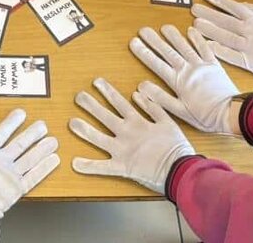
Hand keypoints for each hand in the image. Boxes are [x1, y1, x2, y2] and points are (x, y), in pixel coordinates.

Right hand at [0, 109, 59, 242]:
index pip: (1, 133)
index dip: (11, 122)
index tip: (22, 113)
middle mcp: (2, 162)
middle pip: (20, 144)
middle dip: (33, 133)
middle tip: (44, 124)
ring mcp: (13, 175)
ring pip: (31, 158)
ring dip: (43, 149)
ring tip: (54, 140)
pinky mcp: (19, 188)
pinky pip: (35, 176)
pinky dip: (45, 168)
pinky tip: (54, 160)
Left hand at [70, 78, 193, 193]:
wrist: (180, 169)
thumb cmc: (177, 148)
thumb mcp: (168, 122)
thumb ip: (154, 107)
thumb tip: (139, 93)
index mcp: (138, 122)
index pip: (119, 102)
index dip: (107, 91)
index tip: (97, 82)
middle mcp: (126, 133)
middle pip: (104, 116)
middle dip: (90, 105)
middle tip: (78, 96)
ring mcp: (122, 150)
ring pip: (97, 137)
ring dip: (83, 129)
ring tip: (71, 122)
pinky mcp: (122, 167)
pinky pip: (102, 167)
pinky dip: (88, 166)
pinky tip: (74, 163)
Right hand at [130, 25, 238, 133]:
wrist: (231, 113)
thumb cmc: (205, 116)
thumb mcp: (179, 112)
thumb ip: (160, 98)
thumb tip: (142, 87)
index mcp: (178, 82)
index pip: (156, 64)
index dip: (143, 52)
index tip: (134, 43)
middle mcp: (188, 70)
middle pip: (167, 52)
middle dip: (154, 40)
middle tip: (143, 30)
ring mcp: (201, 66)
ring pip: (184, 47)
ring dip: (173, 36)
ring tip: (164, 27)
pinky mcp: (214, 65)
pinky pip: (205, 48)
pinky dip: (198, 39)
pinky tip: (191, 30)